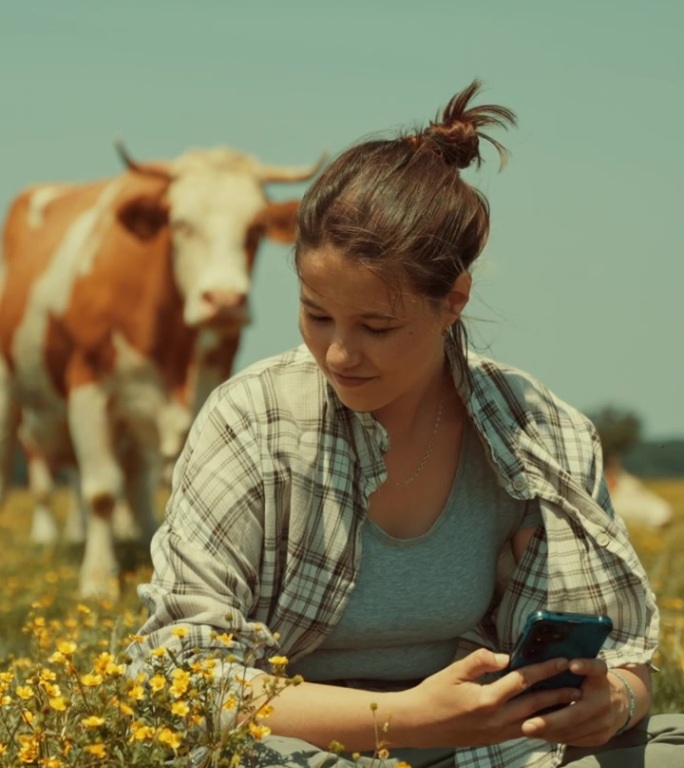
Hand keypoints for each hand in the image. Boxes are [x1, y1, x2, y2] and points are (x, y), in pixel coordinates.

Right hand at [404, 648, 580, 747]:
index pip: (522, 681)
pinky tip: (548, 717)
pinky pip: (524, 731)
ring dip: (554, 711)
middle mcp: (496, 720)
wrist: (418, 724)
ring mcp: (497, 733)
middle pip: (535, 704)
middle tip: (580, 685)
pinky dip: (539, 722)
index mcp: (486, 700)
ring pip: (534, 721)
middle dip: (559, 693)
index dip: (544, 669)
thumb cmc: (433, 693)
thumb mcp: (453, 671)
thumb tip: (505, 656)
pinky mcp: (494, 739)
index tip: (562, 660)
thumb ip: (480, 660)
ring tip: (571, 701)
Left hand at [519, 658, 628, 745]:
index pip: (596, 668)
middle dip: (550, 721)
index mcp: (601, 676)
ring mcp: (606, 722)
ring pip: (574, 731)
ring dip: (549, 732)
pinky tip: (539, 735)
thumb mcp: (584, 666)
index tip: (572, 665)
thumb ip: (570, 663)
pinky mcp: (601, 738)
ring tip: (526, 731)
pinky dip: (556, 738)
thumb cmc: (590, 679)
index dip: (585, 666)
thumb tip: (540, 660)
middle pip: (577, 712)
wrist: (621, 702)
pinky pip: (575, 740)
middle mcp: (606, 699)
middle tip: (526, 725)